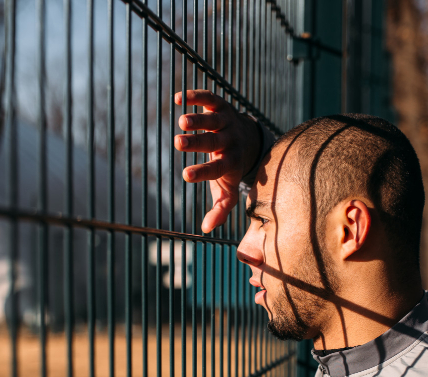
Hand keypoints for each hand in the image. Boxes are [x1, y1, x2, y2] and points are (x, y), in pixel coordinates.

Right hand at [173, 90, 261, 232]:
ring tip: (182, 121)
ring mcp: (226, 122)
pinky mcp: (220, 105)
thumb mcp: (228, 188)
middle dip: (198, 142)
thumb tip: (206, 229)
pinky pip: (209, 98)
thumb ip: (220, 208)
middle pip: (214, 142)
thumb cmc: (231, 168)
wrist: (249, 138)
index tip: (185, 175)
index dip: (203, 173)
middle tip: (179, 142)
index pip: (217, 169)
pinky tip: (179, 98)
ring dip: (198, 119)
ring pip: (213, 119)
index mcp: (230, 163)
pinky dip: (196, 96)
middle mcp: (229, 141)